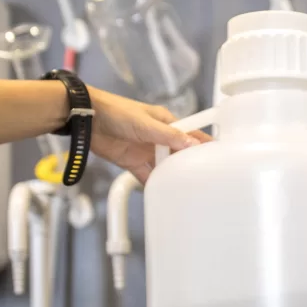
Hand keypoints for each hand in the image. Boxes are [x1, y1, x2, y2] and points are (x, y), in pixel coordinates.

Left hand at [86, 86, 207, 182]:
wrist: (88, 118)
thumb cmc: (118, 112)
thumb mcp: (146, 123)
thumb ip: (168, 136)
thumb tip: (193, 144)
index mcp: (166, 122)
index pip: (190, 133)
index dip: (203, 144)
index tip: (219, 156)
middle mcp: (159, 137)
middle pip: (179, 153)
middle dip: (189, 164)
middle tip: (205, 179)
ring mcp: (146, 150)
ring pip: (164, 166)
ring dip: (172, 175)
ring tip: (187, 189)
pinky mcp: (132, 162)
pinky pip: (146, 175)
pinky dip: (153, 183)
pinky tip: (162, 193)